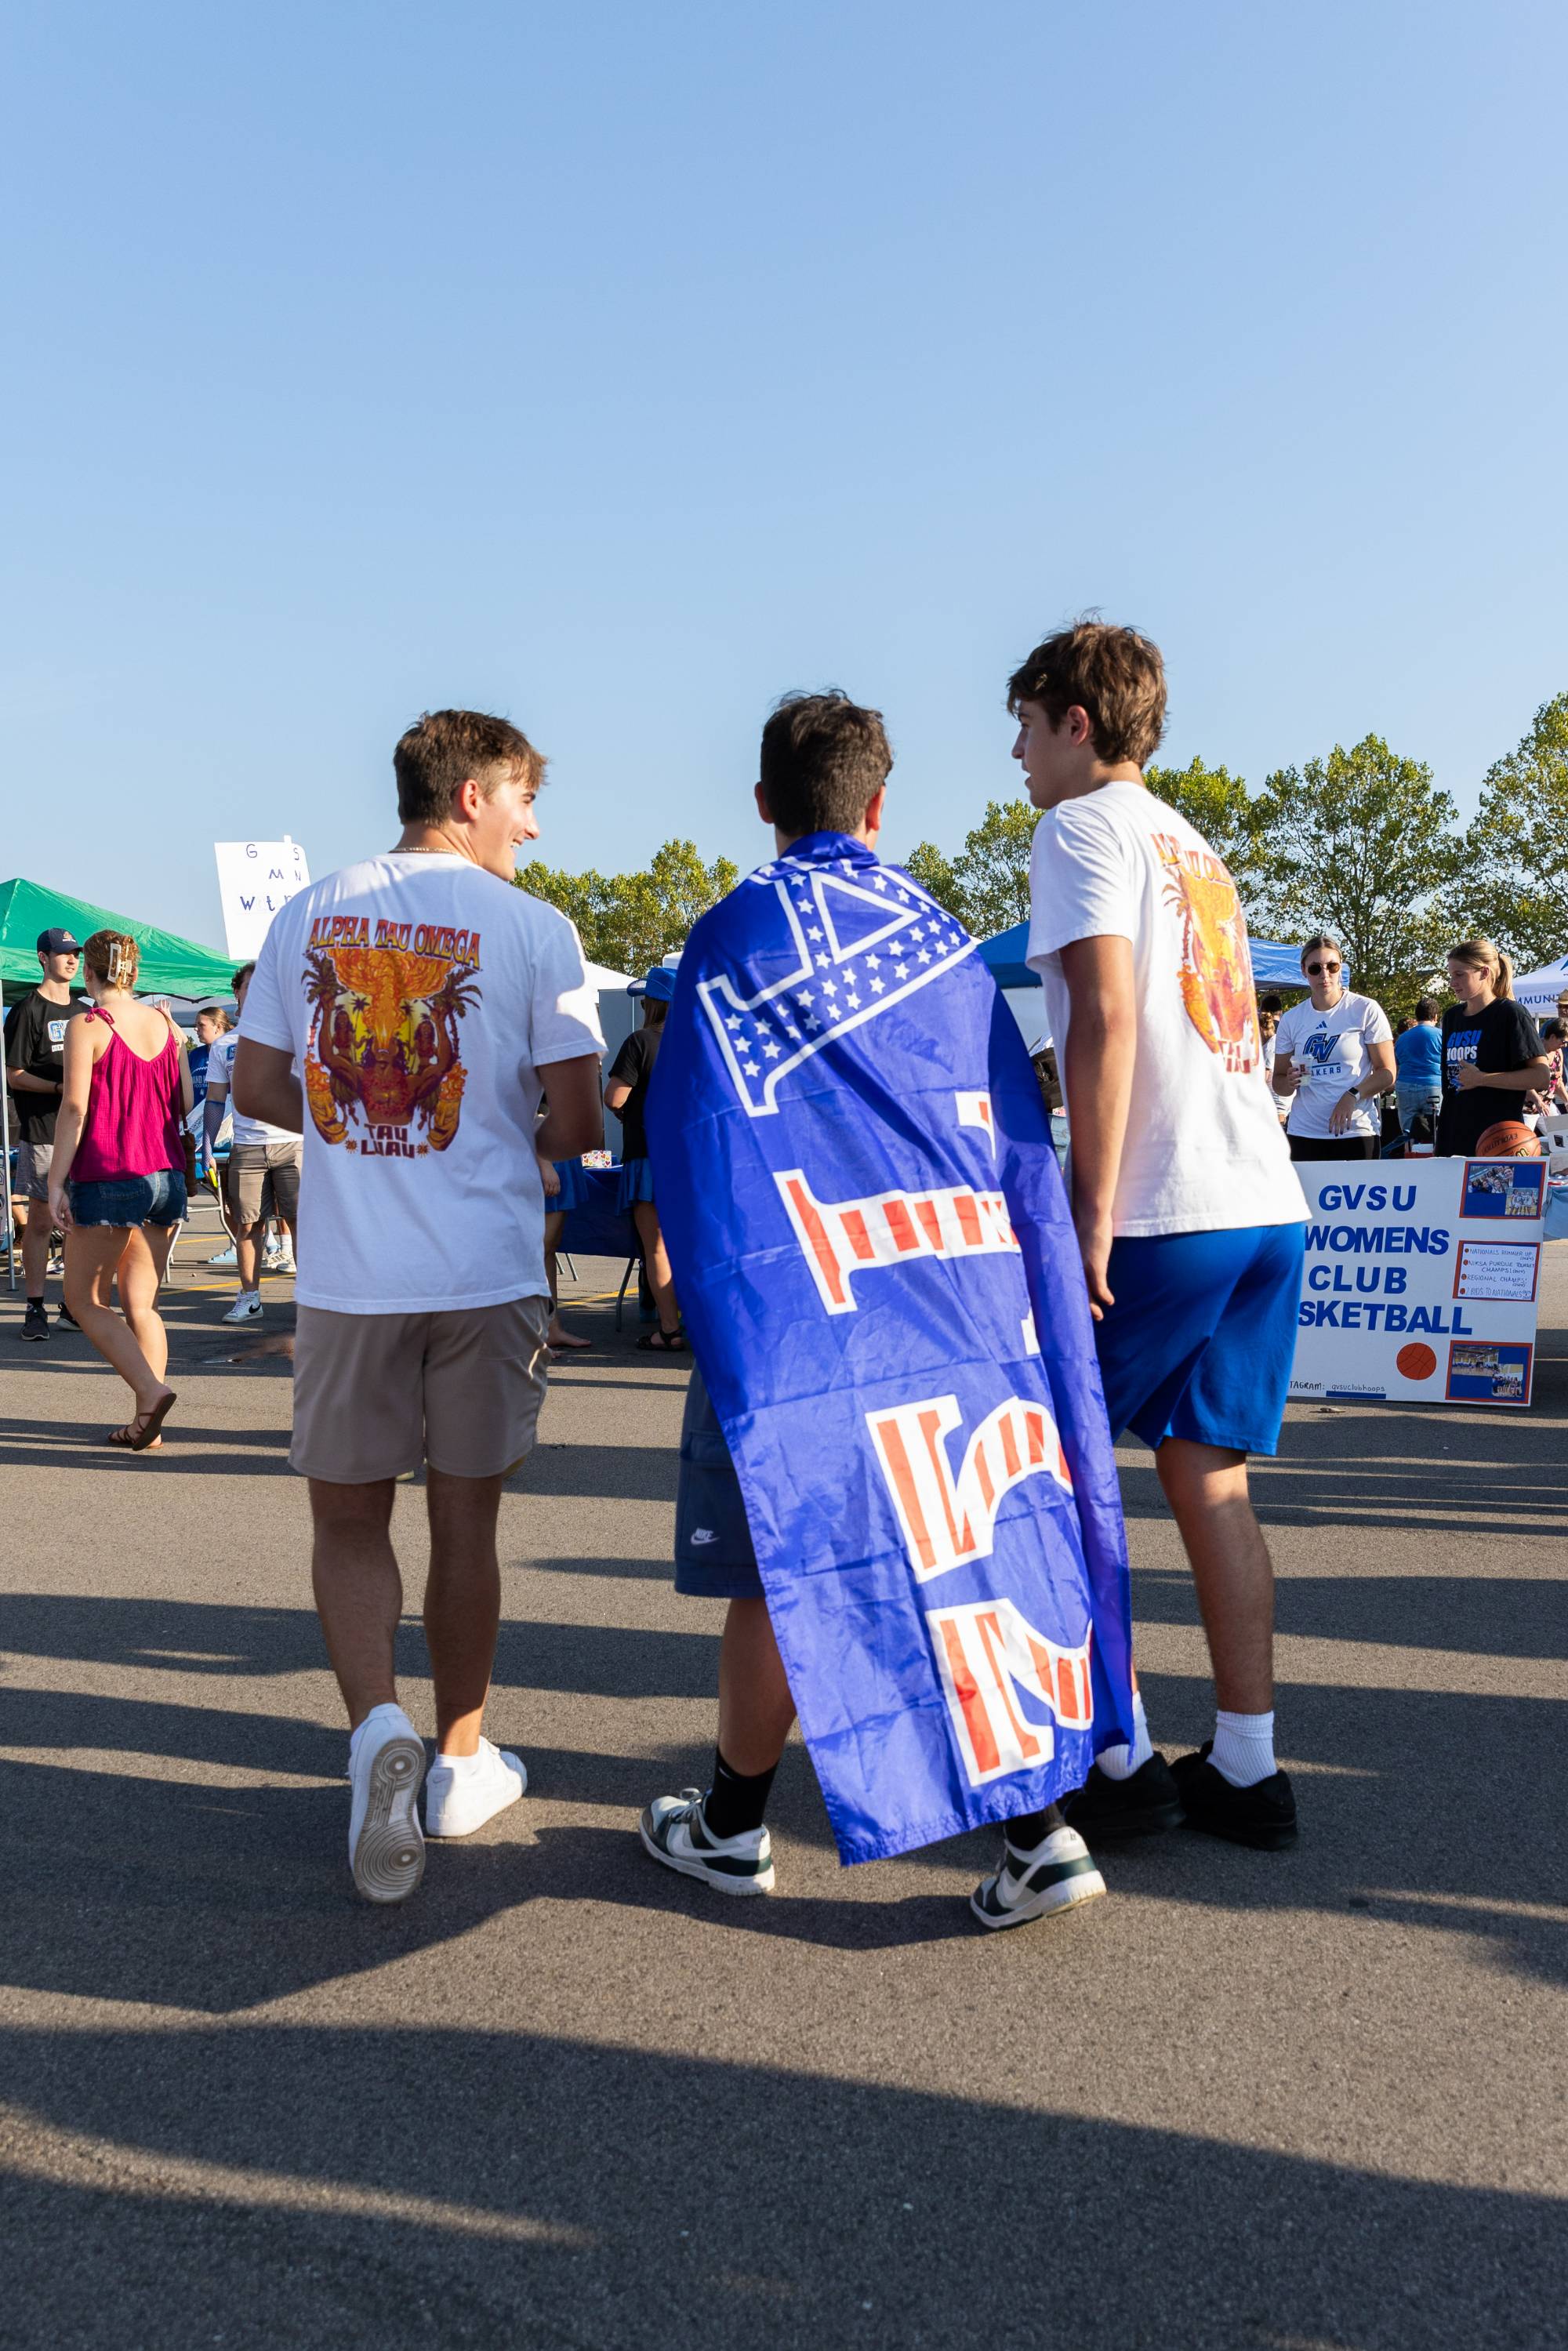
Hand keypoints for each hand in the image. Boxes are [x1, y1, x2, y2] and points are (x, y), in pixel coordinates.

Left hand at [48, 1184, 72, 1232]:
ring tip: (68, 1231)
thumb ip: (68, 1215)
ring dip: (62, 1228)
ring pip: (57, 1223)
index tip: (70, 1230)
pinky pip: (55, 1219)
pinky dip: (59, 1223)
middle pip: (58, 1224)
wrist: (56, 1188)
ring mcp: (52, 1212)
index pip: (61, 1222)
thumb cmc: (61, 1195)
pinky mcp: (52, 1210)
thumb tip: (72, 1223)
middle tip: (70, 1233)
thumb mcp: (66, 1207)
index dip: (65, 1226)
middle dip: (64, 1229)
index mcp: (57, 1213)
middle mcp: (54, 1214)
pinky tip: (63, 1226)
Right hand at [537, 1151, 560, 1197]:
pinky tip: (542, 1192)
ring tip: (544, 1194)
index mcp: (557, 1181)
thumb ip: (554, 1180)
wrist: (545, 1163)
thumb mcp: (554, 1175)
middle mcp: (555, 1182)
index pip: (558, 1190)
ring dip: (547, 1194)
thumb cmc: (548, 1168)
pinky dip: (544, 1192)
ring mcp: (550, 1182)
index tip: (551, 1194)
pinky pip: (546, 1189)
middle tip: (547, 1195)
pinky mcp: (546, 1181)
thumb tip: (552, 1184)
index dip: (555, 1193)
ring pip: (550, 1192)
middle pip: (554, 1192)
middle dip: (551, 1195)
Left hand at [1072, 1203, 1114, 1322]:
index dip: (1067, 1296)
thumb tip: (1070, 1253)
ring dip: (1093, 1307)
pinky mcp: (1096, 1265)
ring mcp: (1083, 1267)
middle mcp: (1071, 1267)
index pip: (1063, 1284)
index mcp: (1064, 1262)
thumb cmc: (1081, 1223)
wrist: (1090, 1212)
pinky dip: (1104, 1296)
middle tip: (1086, 1318)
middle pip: (1073, 1293)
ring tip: (1099, 1316)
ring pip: (1086, 1294)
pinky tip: (1110, 1301)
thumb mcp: (1071, 1240)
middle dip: (1080, 1307)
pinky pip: (1100, 1287)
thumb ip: (1070, 1251)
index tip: (1070, 1307)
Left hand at [1328, 1088, 1360, 1134]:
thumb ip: (1333, 1115)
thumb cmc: (1341, 1103)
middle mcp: (1339, 1113)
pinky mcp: (1349, 1112)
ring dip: (1342, 1128)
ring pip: (1342, 1122)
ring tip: (1341, 1133)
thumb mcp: (1336, 1108)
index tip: (1330, 1132)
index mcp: (1334, 1112)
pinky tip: (1348, 1128)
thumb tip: (1329, 1120)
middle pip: (1337, 1123)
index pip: (1331, 1120)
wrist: (1348, 1097)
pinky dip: (1348, 1124)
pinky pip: (1349, 1119)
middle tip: (1336, 1135)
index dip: (1330, 1126)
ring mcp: (1344, 1112)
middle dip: (1336, 1129)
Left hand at [1452, 1062, 1484, 1091]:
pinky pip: (1461, 1088)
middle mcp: (1461, 1078)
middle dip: (1462, 1076)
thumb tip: (1458, 1058)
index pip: (1460, 1072)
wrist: (1480, 1078)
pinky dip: (1459, 1088)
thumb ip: (1463, 1062)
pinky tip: (1457, 1089)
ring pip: (1459, 1082)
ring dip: (1459, 1081)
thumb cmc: (1475, 1071)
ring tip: (1462, 1081)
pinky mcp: (1466, 1087)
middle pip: (1459, 1077)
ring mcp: (1463, 1083)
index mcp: (1461, 1073)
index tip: (1467, 1071)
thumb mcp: (1469, 1065)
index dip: (1463, 1071)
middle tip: (1468, 1075)